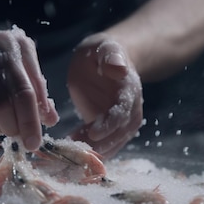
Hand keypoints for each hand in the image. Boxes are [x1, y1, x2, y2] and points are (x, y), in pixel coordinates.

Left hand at [67, 34, 142, 158]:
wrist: (106, 60)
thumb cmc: (102, 52)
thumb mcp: (105, 47)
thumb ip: (111, 56)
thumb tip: (119, 68)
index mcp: (129, 89)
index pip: (122, 111)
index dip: (109, 124)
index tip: (92, 133)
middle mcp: (130, 108)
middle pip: (119, 132)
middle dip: (100, 143)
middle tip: (78, 150)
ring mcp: (121, 120)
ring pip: (113, 142)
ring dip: (96, 151)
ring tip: (73, 154)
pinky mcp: (110, 128)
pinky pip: (105, 144)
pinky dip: (93, 153)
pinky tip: (75, 155)